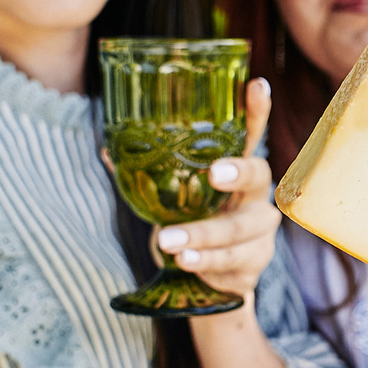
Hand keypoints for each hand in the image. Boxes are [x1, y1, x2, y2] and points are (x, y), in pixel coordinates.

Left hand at [155, 78, 279, 300]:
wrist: (210, 281)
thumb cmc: (192, 225)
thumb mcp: (172, 198)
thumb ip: (148, 175)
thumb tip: (108, 151)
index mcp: (236, 170)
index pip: (250, 134)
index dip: (256, 111)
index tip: (256, 85)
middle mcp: (255, 196)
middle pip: (257, 177)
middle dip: (237, 173)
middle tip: (213, 173)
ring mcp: (260, 232)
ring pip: (237, 230)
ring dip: (202, 236)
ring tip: (169, 242)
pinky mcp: (254, 265)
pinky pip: (231, 263)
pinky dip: (204, 264)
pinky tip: (185, 262)